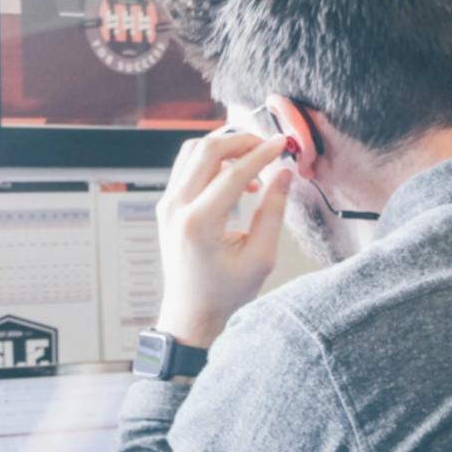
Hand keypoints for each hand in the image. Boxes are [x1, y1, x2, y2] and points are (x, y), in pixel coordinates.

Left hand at [153, 132, 292, 348]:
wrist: (192, 311)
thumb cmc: (225, 292)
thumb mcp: (260, 257)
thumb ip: (273, 211)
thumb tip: (284, 173)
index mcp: (199, 223)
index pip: (234, 172)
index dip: (262, 153)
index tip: (283, 145)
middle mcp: (176, 208)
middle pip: (207, 149)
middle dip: (241, 140)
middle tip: (268, 146)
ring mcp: (167, 204)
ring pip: (193, 151)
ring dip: (225, 147)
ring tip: (253, 163)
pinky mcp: (167, 204)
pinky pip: (187, 166)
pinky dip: (212, 161)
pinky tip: (236, 178)